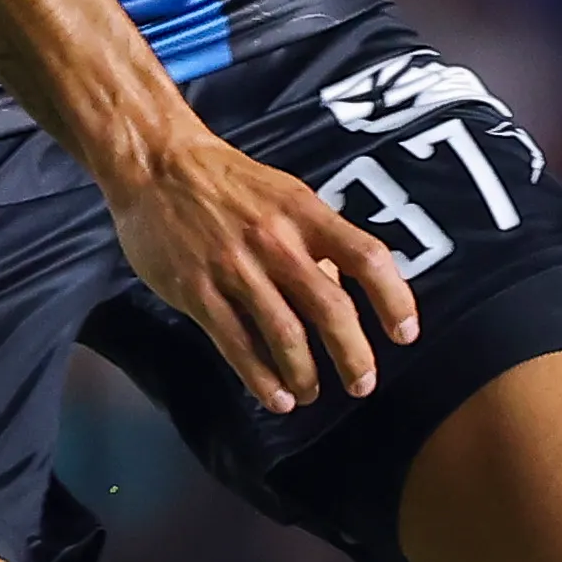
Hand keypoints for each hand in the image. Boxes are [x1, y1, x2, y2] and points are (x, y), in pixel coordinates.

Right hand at [105, 130, 421, 418]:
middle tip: (362, 384)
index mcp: (304, 213)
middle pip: (331, 308)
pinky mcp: (197, 290)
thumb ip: (315, 237)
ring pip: (285, 335)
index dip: (393, 298)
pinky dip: (261, 379)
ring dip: (306, 375)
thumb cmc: (226, 181)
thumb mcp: (284, 194)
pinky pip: (236, 344)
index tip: (405, 333)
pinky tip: (276, 397)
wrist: (156, 163)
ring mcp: (234, 267)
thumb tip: (342, 284)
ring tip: (312, 394)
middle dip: (353, 356)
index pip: (367, 257)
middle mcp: (276, 241)